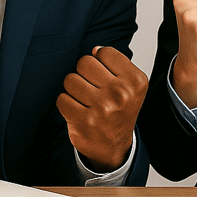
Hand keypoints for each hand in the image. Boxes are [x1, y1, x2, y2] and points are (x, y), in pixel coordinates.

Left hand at [57, 46, 148, 172]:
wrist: (115, 146)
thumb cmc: (120, 110)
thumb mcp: (129, 84)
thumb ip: (114, 63)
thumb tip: (95, 50)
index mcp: (135, 81)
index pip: (104, 52)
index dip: (100, 62)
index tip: (104, 75)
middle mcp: (121, 93)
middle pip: (84, 62)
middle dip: (83, 72)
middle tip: (91, 86)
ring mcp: (102, 108)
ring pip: (70, 79)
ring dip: (73, 88)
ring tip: (84, 98)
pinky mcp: (84, 122)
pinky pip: (62, 99)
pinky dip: (66, 103)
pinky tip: (77, 110)